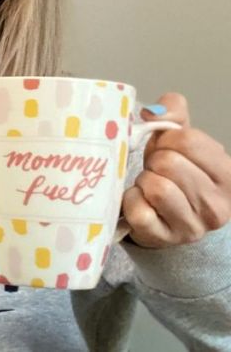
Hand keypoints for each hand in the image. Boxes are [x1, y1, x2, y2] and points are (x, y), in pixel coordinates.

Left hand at [121, 92, 230, 247]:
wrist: (163, 215)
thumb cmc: (173, 172)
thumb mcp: (180, 139)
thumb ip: (173, 113)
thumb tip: (152, 112)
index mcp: (227, 174)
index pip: (188, 140)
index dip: (167, 139)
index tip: (166, 149)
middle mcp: (217, 204)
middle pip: (169, 163)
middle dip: (154, 162)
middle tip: (155, 170)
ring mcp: (192, 226)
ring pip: (156, 188)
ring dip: (143, 181)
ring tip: (148, 186)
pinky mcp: (164, 239)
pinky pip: (138, 211)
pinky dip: (130, 201)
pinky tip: (139, 201)